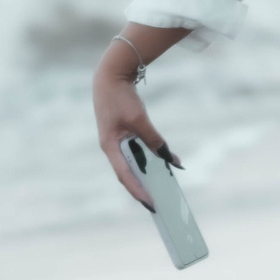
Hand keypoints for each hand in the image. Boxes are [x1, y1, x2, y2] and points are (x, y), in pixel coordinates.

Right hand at [94, 29, 185, 207]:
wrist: (110, 75)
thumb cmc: (120, 96)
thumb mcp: (139, 118)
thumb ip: (154, 139)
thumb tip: (170, 159)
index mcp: (110, 146)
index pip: (125, 175)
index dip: (138, 191)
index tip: (151, 204)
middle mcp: (111, 147)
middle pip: (128, 174)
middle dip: (142, 189)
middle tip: (158, 204)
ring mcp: (115, 141)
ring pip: (132, 164)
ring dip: (146, 176)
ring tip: (163, 188)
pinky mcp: (122, 134)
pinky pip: (135, 152)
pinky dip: (148, 159)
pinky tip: (162, 163)